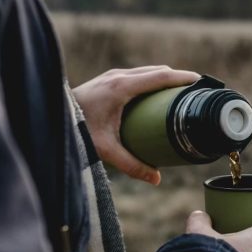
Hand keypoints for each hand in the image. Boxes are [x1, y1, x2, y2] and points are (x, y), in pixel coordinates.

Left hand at [72, 66, 199, 184]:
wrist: (52, 116)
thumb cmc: (78, 130)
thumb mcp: (106, 149)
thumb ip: (131, 165)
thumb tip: (156, 179)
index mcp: (122, 88)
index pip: (160, 77)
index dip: (182, 78)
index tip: (200, 81)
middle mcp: (118, 77)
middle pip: (157, 71)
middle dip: (177, 78)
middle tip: (195, 91)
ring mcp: (112, 75)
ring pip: (146, 71)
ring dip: (164, 78)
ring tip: (179, 92)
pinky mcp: (108, 79)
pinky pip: (137, 75)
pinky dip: (151, 80)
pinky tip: (155, 93)